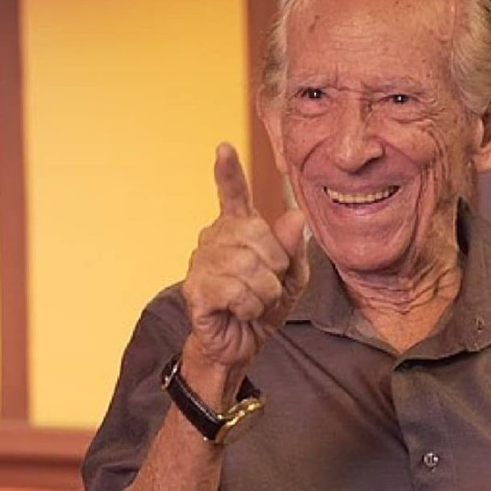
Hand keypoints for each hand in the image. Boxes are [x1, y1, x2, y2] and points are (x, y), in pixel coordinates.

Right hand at [180, 143, 307, 374]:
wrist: (242, 343)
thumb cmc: (265, 304)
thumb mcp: (292, 276)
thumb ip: (294, 248)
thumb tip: (295, 217)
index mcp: (238, 228)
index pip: (233, 194)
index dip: (229, 172)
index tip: (224, 148)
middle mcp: (214, 237)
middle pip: (258, 236)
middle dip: (275, 267)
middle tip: (269, 286)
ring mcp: (200, 262)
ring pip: (249, 267)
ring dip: (265, 292)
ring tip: (255, 301)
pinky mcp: (195, 289)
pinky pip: (236, 291)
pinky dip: (250, 306)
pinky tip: (241, 311)